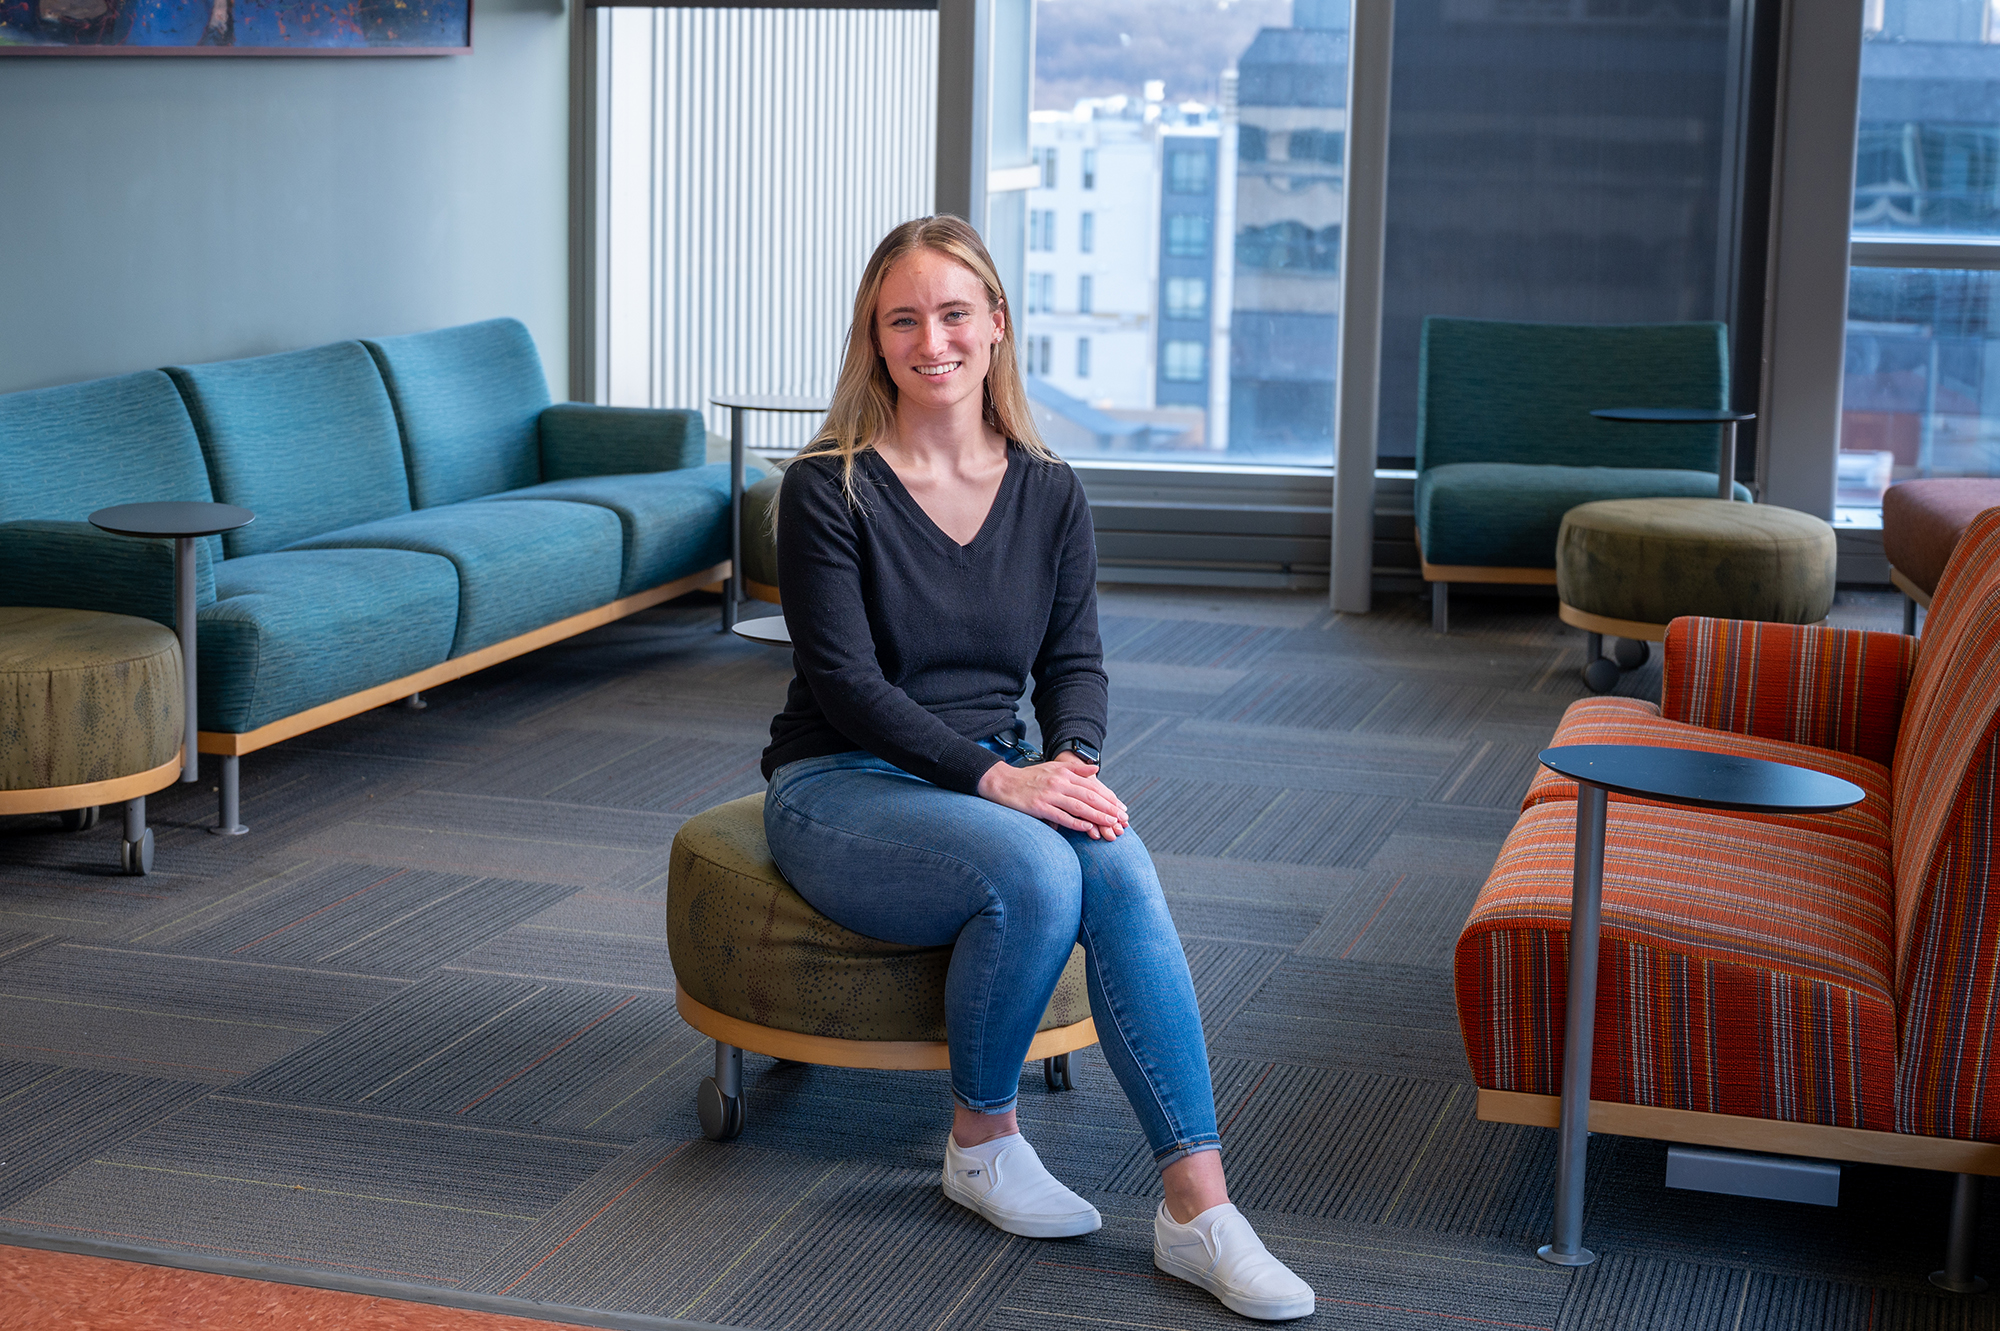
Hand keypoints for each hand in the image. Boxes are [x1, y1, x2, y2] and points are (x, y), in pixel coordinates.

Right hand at [978, 753, 1129, 838]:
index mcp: (1064, 773)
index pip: (1092, 786)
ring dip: (1097, 816)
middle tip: (1122, 818)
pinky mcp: (1039, 807)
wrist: (1003, 782)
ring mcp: (1049, 795)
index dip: (1109, 797)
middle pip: (1089, 796)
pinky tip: (1088, 828)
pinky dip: (1076, 823)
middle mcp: (1059, 783)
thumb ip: (1076, 770)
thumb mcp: (1053, 768)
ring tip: (1111, 824)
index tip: (1121, 807)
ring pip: (1079, 806)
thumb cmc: (1029, 777)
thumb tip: (1096, 769)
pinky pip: (1062, 816)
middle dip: (1108, 808)